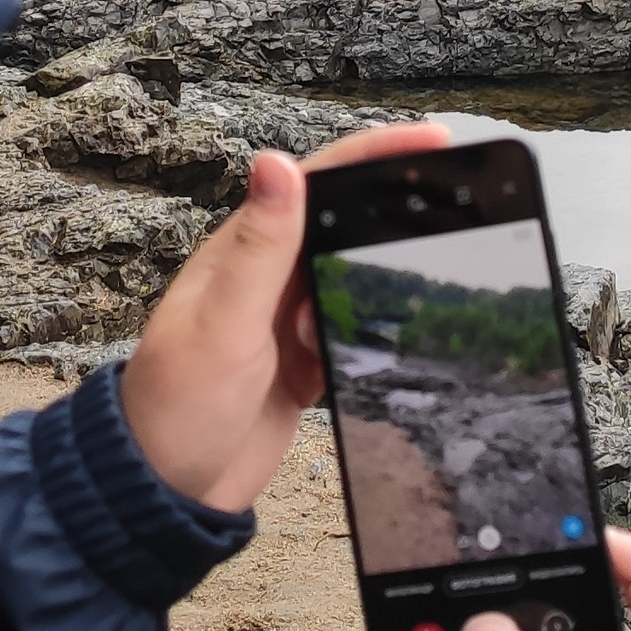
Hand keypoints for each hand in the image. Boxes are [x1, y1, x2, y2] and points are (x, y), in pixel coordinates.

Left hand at [118, 119, 449, 511]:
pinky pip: (352, 325)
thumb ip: (256, 247)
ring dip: (387, 268)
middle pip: (342, 220)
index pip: (315, 180)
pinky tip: (403, 326)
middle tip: (462, 198)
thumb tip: (276, 163)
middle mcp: (265, 276)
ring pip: (352, 272)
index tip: (433, 140)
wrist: (167, 490)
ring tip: (441, 259)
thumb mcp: (222, 324)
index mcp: (242, 252)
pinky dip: (377, 324)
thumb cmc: (176, 407)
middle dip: (398, 203)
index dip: (375, 154)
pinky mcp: (302, 358)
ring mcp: (284, 317)